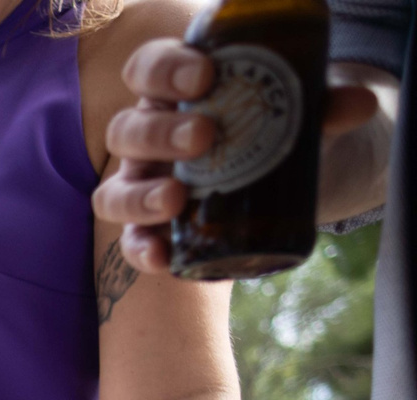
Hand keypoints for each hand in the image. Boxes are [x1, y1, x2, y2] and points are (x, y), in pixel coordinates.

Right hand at [97, 42, 383, 272]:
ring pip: (113, 191)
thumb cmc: (272, 126)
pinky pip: (131, 242)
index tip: (203, 76)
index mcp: (171, 92)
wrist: (275, 174)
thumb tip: (358, 103)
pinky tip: (163, 257)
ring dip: (140, 195)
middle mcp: (146, 137)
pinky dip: (142, 250)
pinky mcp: (150, 229)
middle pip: (127, 130)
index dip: (164, 71)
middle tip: (205, 135)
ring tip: (176, 199)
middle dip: (160, 133)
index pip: (147, 69)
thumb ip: (321, 104)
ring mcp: (142, 185)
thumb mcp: (296, 110)